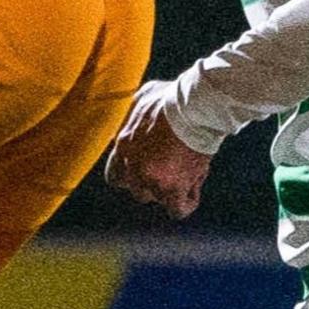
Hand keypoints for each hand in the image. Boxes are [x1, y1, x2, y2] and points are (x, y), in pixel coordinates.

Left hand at [105, 79, 213, 219]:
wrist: (193, 107)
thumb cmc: (170, 98)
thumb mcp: (139, 100)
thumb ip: (130, 117)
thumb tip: (125, 123)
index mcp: (122, 146)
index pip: (115, 177)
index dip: (131, 176)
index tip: (146, 170)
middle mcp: (133, 167)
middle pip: (137, 191)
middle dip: (153, 183)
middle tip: (171, 169)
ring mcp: (152, 180)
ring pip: (157, 199)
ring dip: (171, 190)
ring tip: (187, 172)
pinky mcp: (174, 188)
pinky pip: (178, 210)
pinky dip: (186, 203)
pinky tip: (193, 190)